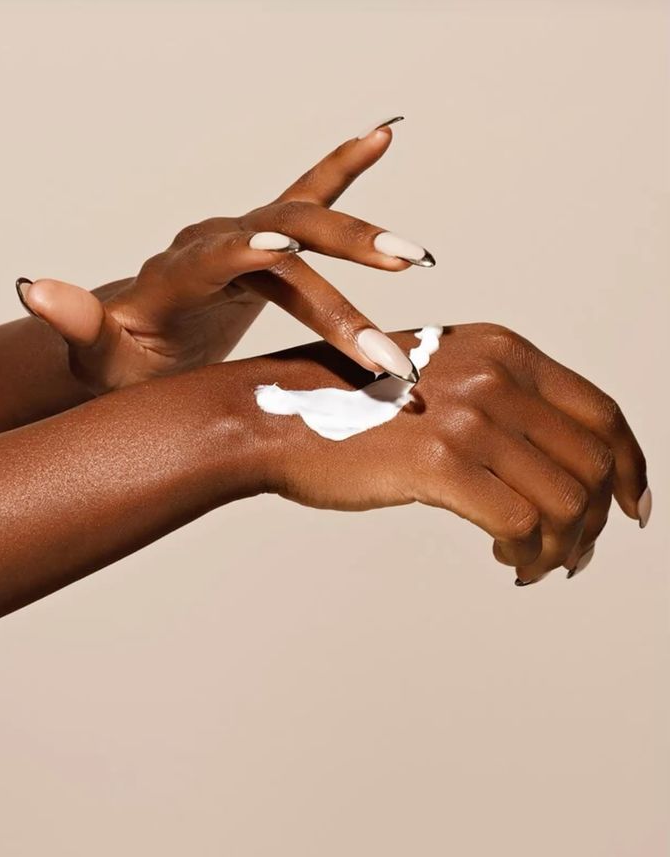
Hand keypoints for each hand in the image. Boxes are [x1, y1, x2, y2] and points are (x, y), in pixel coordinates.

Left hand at [16, 118, 433, 393]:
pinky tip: (381, 135)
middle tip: (394, 276)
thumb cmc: (124, 367)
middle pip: (280, 240)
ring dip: (361, 240)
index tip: (284, 247)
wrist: (142, 349)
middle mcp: (211, 243)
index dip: (245, 251)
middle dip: (337, 262)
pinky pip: (309, 197)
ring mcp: (241, 234)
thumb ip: (76, 326)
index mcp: (174, 278)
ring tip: (413, 256)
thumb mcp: (96, 362)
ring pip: (307, 225)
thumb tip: (32, 287)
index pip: (212, 259)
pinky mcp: (267, 238)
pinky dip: (342, 169)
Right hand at [250, 323, 649, 582]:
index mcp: (502, 348)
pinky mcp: (439, 460)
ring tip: (532, 560)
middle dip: (595, 520)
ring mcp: (468, 414)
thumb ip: (505, 408)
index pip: (601, 412)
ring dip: (563, 545)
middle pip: (594, 462)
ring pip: (567, 499)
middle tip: (572, 554)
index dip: (631, 465)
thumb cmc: (353, 409)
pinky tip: (505, 557)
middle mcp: (495, 373)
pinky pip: (524, 522)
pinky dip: (529, 551)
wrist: (275, 416)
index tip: (633, 506)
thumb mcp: (443, 383)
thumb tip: (568, 471)